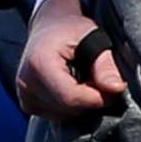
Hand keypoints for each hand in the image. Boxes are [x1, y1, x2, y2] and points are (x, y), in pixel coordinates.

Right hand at [16, 0, 125, 119]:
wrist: (49, 25)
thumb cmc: (71, 28)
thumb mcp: (94, 37)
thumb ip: (105, 65)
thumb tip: (116, 89)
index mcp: (39, 64)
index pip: (72, 97)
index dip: (98, 98)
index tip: (116, 87)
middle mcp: (26, 83)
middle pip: (68, 109)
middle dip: (92, 99)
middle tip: (101, 78)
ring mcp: (24, 96)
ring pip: (65, 116)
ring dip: (82, 103)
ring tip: (86, 78)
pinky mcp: (28, 104)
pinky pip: (57, 115)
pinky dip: (72, 105)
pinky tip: (74, 86)